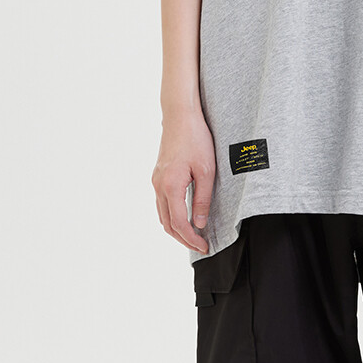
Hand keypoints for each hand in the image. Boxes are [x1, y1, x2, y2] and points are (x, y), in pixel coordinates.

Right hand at [153, 109, 215, 253]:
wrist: (180, 116)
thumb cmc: (196, 138)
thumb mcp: (206, 170)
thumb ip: (203, 198)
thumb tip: (200, 223)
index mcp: (170, 186)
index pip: (179, 223)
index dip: (191, 238)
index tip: (204, 246)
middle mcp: (159, 186)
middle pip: (167, 224)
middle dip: (183, 238)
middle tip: (200, 245)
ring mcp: (156, 180)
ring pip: (162, 215)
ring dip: (176, 228)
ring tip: (193, 235)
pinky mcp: (158, 175)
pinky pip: (162, 203)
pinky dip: (171, 216)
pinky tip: (184, 216)